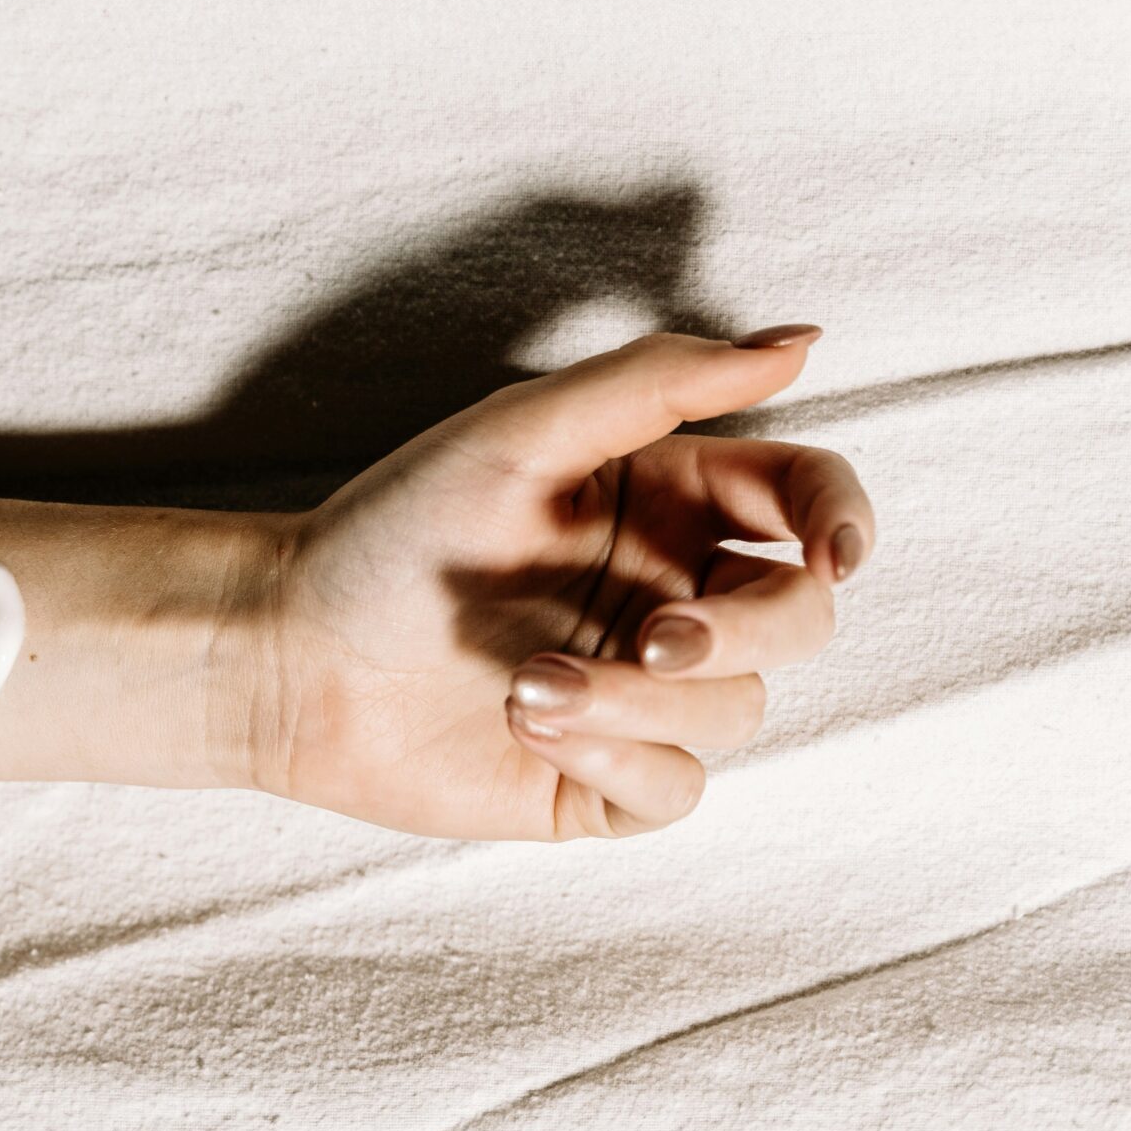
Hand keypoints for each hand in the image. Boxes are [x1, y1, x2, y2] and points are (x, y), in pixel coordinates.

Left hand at [252, 326, 873, 838]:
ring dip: (639, 703)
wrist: (288, 655)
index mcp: (667, 501)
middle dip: (746, 633)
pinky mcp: (604, 780)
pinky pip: (678, 788)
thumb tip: (802, 342)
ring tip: (523, 685)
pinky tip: (528, 728)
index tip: (831, 554)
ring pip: (736, 711)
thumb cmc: (393, 531)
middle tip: (653, 636)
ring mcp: (642, 693)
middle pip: (798, 620)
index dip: (842, 523)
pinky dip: (616, 759)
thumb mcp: (524, 433)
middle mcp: (670, 595)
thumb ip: (664, 381)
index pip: (804, 502)